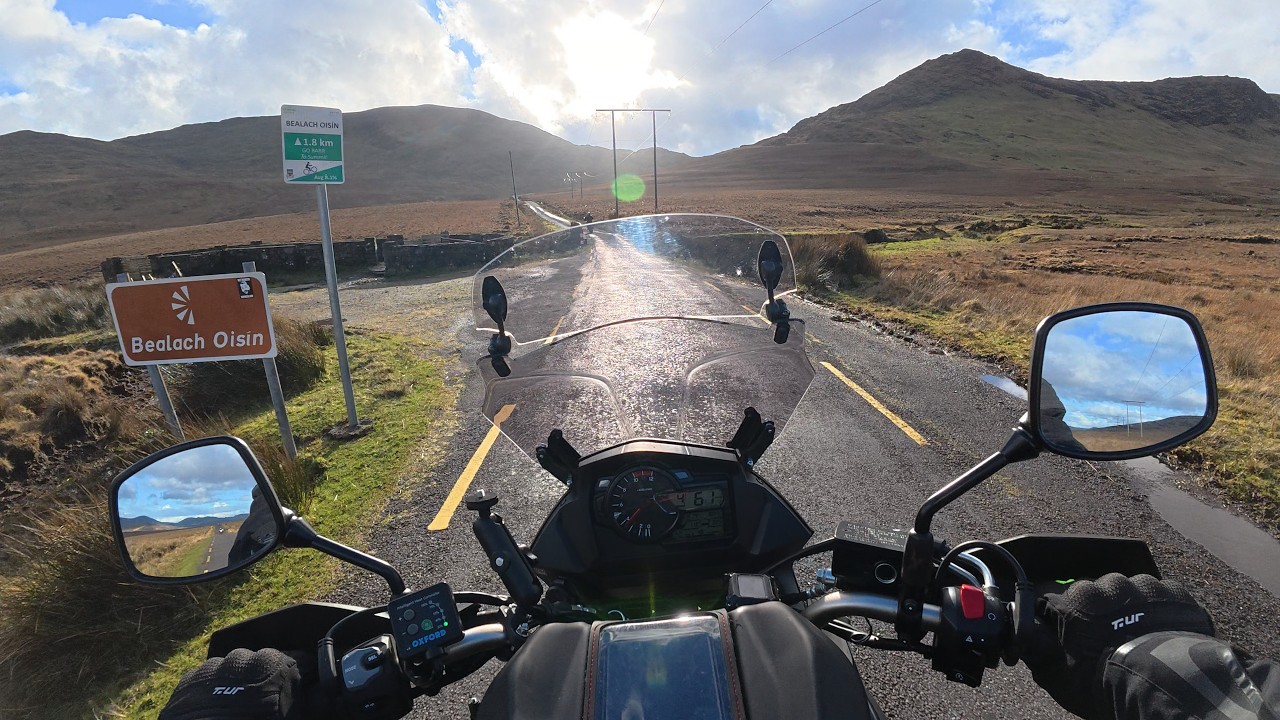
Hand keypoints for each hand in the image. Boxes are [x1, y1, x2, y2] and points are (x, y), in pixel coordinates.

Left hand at [159, 647, 301, 719]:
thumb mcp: (294, 717)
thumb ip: (311, 702)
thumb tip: (324, 698)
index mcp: (276, 664)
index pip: (299, 661)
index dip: (301, 679)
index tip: (300, 691)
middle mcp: (245, 657)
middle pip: (262, 664)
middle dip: (265, 681)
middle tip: (264, 707)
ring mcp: (214, 666)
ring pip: (233, 671)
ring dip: (237, 685)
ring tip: (237, 711)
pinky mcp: (190, 679)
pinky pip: (208, 680)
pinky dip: (213, 692)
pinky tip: (216, 711)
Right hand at [1022, 573, 1214, 719]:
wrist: (1170, 687)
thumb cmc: (1111, 684)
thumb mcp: (1060, 678)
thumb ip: (1038, 652)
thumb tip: (1027, 640)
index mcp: (1075, 599)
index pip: (1048, 595)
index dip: (1051, 615)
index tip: (1056, 630)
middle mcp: (1107, 584)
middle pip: (1090, 593)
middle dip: (1091, 612)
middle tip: (1099, 642)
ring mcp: (1143, 586)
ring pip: (1126, 592)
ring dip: (1125, 609)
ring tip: (1133, 640)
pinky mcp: (1175, 594)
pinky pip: (1159, 597)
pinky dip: (1156, 611)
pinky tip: (1157, 635)